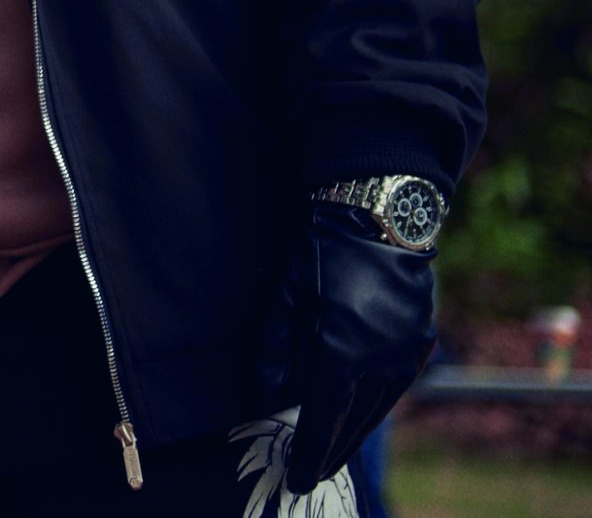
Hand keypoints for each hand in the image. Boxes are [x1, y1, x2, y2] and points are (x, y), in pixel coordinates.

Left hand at [260, 202, 435, 491]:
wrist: (377, 215)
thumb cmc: (321, 249)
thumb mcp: (285, 295)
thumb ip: (275, 350)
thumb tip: (269, 396)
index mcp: (345, 350)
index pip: (323, 417)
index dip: (310, 451)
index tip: (298, 477)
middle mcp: (383, 360)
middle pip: (353, 420)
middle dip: (330, 450)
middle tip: (310, 473)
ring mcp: (408, 352)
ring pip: (377, 408)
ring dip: (354, 432)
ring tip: (332, 452)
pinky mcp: (420, 342)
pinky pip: (393, 388)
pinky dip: (373, 406)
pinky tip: (358, 415)